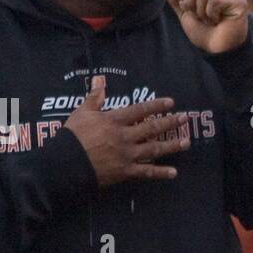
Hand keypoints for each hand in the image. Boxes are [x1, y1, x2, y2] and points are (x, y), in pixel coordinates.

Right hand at [63, 75, 189, 187]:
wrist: (66, 164)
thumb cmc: (72, 137)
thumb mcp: (81, 113)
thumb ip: (94, 98)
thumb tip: (100, 80)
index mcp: (114, 121)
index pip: (140, 110)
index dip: (156, 105)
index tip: (171, 102)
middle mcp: (125, 136)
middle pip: (152, 127)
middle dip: (170, 122)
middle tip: (186, 118)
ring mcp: (127, 155)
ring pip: (154, 148)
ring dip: (171, 145)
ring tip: (186, 142)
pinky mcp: (126, 171)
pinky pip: (146, 172)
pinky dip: (160, 172)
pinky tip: (174, 173)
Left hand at [160, 0, 248, 53]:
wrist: (217, 51)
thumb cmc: (204, 32)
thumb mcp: (185, 14)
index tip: (192, 11)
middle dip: (191, 3)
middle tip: (202, 17)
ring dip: (202, 12)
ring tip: (211, 21)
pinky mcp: (240, 1)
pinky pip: (215, 0)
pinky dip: (212, 15)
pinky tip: (219, 22)